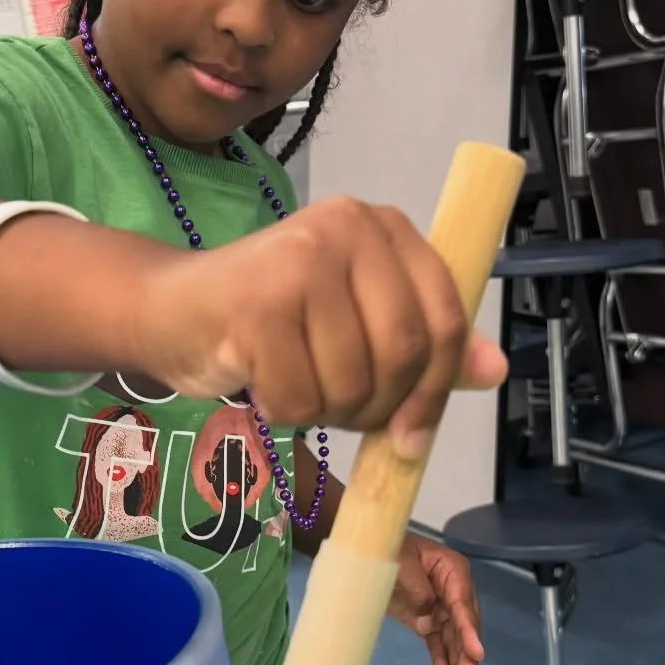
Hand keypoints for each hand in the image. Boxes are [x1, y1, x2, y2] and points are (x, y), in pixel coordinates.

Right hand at [130, 196, 506, 444]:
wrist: (170, 310)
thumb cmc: (269, 319)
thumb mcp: (356, 323)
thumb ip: (423, 343)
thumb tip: (494, 370)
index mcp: (383, 228)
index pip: (443, 317)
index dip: (436, 389)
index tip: (412, 437)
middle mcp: (347, 228)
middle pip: (403, 353)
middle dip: (377, 408)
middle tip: (341, 414)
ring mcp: (300, 261)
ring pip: (352, 383)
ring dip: (325, 411)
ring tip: (294, 385)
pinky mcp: (257, 304)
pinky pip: (300, 398)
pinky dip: (284, 413)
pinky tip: (262, 382)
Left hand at [390, 534, 483, 664]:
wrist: (368, 552)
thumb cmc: (388, 549)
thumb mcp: (401, 563)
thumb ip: (418, 591)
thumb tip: (429, 623)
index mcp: (453, 570)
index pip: (463, 604)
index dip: (469, 630)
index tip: (476, 654)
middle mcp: (453, 591)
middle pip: (463, 625)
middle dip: (467, 654)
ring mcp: (440, 607)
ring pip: (453, 638)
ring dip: (458, 663)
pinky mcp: (426, 620)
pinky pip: (436, 642)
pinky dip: (441, 659)